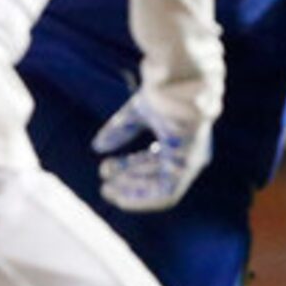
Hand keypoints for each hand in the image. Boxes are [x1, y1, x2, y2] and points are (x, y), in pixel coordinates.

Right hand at [92, 93, 211, 213]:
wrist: (176, 89)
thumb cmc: (163, 94)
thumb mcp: (136, 113)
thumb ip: (120, 130)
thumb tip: (97, 147)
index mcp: (177, 141)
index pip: (153, 162)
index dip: (128, 168)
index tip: (105, 168)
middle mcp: (185, 155)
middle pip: (154, 176)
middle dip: (128, 180)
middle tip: (104, 183)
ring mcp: (188, 163)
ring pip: (159, 188)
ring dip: (133, 191)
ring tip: (108, 190)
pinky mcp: (186, 168)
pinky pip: (165, 194)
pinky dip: (143, 197)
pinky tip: (121, 197)